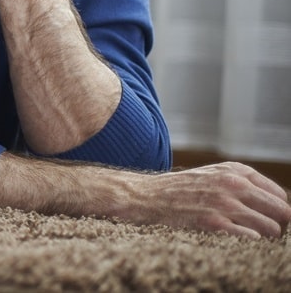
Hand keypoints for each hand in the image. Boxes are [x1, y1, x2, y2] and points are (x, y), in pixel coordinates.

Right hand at [0, 154, 290, 238]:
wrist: (139, 197)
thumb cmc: (177, 191)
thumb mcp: (213, 177)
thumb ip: (244, 186)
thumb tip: (280, 207)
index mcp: (236, 171)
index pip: (281, 196)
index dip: (278, 213)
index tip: (268, 222)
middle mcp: (234, 183)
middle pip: (283, 213)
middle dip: (276, 226)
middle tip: (255, 233)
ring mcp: (225, 203)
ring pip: (272, 230)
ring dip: (261, 238)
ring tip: (239, 237)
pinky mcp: (214, 223)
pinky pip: (252, 241)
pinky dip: (246, 245)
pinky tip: (228, 242)